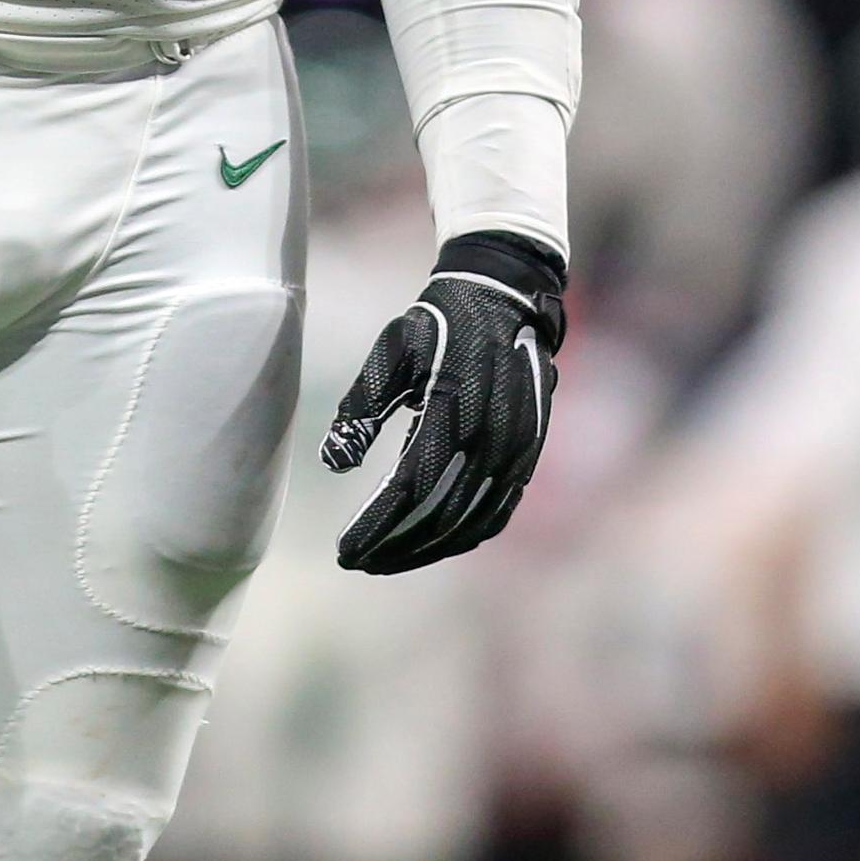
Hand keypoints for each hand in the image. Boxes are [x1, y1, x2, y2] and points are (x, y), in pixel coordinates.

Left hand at [321, 231, 565, 573]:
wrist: (505, 299)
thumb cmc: (438, 323)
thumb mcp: (392, 353)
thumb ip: (361, 408)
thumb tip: (332, 463)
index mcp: (452, 411)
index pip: (409, 490)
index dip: (375, 525)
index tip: (344, 549)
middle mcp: (491, 439)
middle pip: (438, 516)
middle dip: (394, 546)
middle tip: (357, 560)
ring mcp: (515, 452)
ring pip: (469, 523)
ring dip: (426, 550)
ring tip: (386, 559)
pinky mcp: (527, 456)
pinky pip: (497, 512)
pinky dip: (463, 536)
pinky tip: (433, 545)